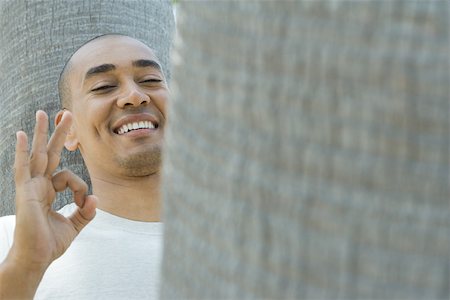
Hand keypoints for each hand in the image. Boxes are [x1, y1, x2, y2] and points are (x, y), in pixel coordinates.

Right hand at [0, 110, 95, 298]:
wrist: (35, 259)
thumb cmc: (49, 244)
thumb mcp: (74, 225)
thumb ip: (85, 212)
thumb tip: (96, 199)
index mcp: (49, 192)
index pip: (68, 176)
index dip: (80, 188)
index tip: (84, 204)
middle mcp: (38, 185)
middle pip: (49, 153)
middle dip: (58, 134)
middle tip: (67, 114)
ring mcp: (30, 187)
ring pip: (37, 154)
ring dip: (41, 133)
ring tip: (44, 113)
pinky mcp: (25, 193)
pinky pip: (23, 167)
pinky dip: (23, 150)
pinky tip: (23, 134)